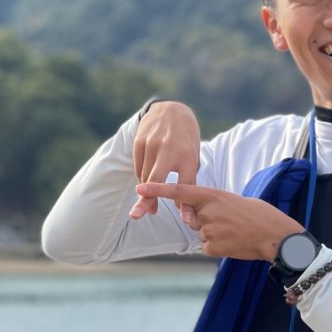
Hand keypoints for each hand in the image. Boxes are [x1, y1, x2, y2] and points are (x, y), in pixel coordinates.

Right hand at [130, 102, 200, 219]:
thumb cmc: (186, 141)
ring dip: (145, 194)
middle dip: (148, 199)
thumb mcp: (193, 157)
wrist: (172, 110)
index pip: (187, 184)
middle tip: (139, 215)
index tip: (186, 220)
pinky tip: (146, 184)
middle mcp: (170, 150)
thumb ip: (189, 180)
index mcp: (188, 155)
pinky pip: (138, 168)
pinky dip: (141, 179)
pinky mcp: (139, 142)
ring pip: (145, 177)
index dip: (187, 204)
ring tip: (147, 207)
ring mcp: (152, 145)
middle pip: (157, 181)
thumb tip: (184, 211)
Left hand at [134, 181, 304, 260]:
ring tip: (234, 230)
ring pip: (200, 232)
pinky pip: (206, 246)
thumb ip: (210, 205)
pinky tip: (233, 241)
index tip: (140, 187)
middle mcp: (206, 212)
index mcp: (212, 195)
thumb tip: (195, 218)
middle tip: (228, 220)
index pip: (179, 191)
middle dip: (204, 219)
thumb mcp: (231, 200)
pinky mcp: (211, 247)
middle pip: (192, 217)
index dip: (157, 189)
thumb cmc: (257, 215)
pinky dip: (217, 245)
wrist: (274, 235)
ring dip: (213, 233)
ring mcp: (208, 230)